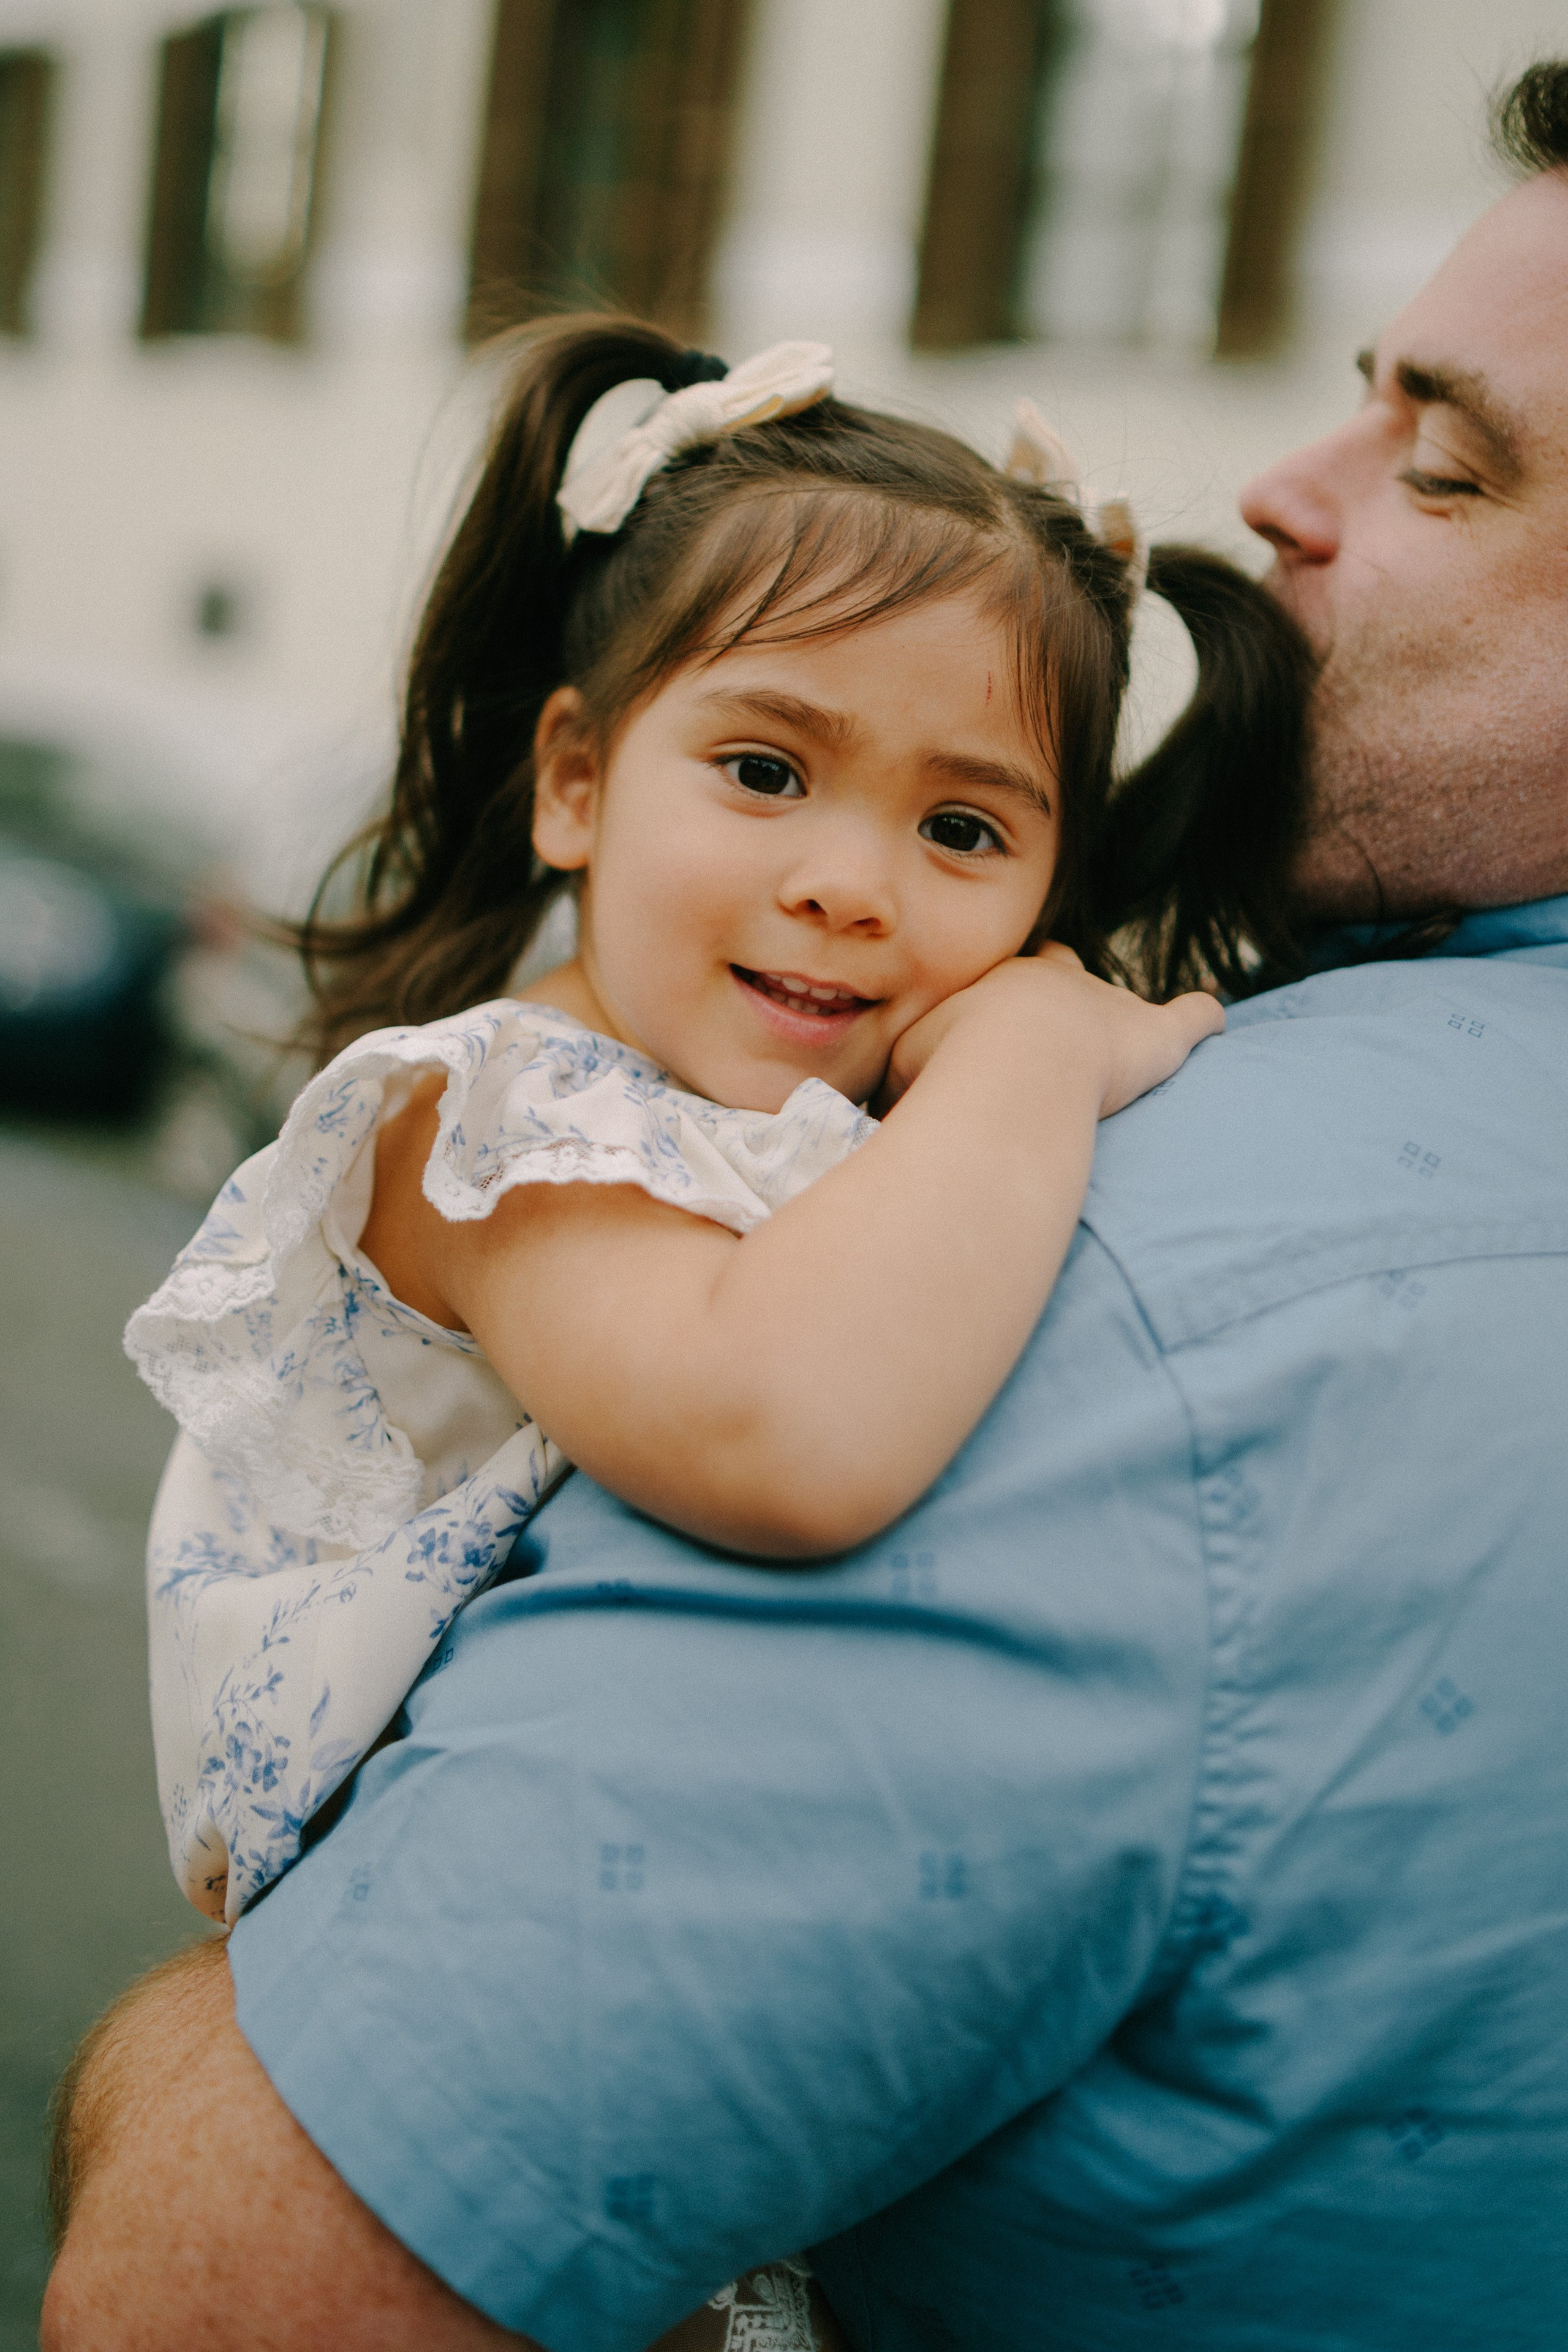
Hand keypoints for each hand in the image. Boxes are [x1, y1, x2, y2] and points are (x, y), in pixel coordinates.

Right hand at [880, 944, 1223, 1116]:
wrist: (1015, 1065)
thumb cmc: (953, 1065)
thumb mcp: (908, 1068)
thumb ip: (909, 1075)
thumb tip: (893, 1096)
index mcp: (1003, 986)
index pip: (1008, 978)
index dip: (1006, 996)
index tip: (1000, 1016)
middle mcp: (1060, 984)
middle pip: (1064, 972)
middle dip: (1060, 988)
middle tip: (1055, 1017)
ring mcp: (1112, 1005)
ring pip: (1124, 998)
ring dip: (1125, 1017)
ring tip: (1133, 1030)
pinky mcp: (1159, 1036)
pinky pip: (1194, 1016)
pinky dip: (1206, 1016)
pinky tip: (1216, 1018)